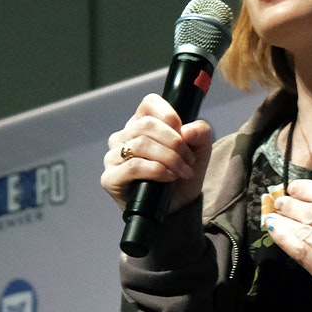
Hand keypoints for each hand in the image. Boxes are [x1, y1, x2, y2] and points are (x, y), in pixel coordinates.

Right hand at [100, 93, 212, 213]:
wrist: (177, 208)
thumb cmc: (182, 174)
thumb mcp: (200, 150)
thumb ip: (200, 132)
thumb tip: (186, 130)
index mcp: (141, 123)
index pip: (149, 103)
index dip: (169, 115)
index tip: (184, 134)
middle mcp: (123, 137)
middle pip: (147, 125)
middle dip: (175, 143)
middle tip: (189, 160)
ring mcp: (113, 157)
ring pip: (141, 144)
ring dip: (169, 158)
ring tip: (183, 171)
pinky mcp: (110, 178)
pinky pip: (132, 166)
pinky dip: (156, 170)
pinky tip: (169, 177)